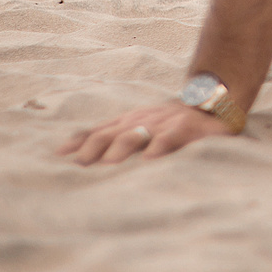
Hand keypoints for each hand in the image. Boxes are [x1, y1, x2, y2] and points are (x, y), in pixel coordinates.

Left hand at [59, 100, 236, 164]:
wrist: (214, 104)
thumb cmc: (172, 123)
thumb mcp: (142, 125)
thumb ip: (116, 138)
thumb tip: (75, 157)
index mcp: (128, 122)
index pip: (96, 131)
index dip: (76, 144)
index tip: (56, 158)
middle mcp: (140, 121)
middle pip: (109, 134)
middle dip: (92, 150)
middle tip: (78, 167)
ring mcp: (161, 124)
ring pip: (135, 135)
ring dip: (120, 148)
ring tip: (109, 165)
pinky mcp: (185, 129)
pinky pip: (169, 138)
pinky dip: (159, 147)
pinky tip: (151, 159)